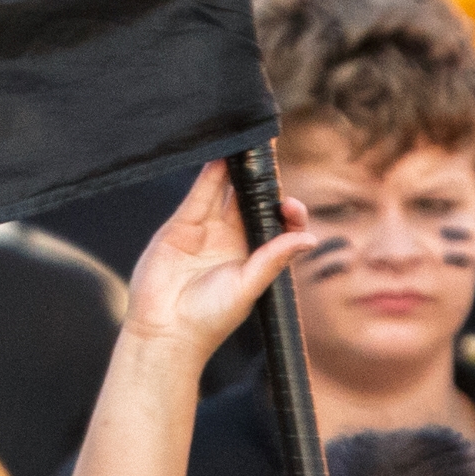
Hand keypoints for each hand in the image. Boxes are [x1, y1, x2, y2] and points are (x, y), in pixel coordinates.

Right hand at [119, 164, 316, 369]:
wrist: (164, 330)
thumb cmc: (209, 319)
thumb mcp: (247, 288)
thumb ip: (273, 260)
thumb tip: (309, 239)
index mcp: (254, 256)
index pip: (275, 224)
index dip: (286, 210)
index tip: (290, 206)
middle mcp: (232, 239)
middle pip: (252, 200)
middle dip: (262, 177)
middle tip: (272, 151)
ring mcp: (206, 230)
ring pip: (226, 191)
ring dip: (236, 169)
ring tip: (247, 145)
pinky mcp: (181, 225)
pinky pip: (199, 194)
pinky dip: (209, 174)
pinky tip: (219, 156)